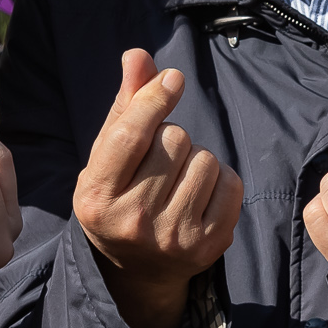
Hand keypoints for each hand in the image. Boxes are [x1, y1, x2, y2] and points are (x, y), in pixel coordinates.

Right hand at [73, 50, 243, 327]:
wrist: (137, 272)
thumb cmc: (120, 197)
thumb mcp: (107, 158)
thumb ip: (124, 106)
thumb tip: (139, 55)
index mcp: (96, 197)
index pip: (132, 134)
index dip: (155, 98)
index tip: (173, 79)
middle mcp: (132, 221)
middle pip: (175, 140)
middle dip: (171, 138)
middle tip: (159, 162)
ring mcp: (173, 237)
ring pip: (206, 159)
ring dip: (196, 158)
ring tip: (177, 179)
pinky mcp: (209, 245)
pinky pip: (231, 182)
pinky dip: (221, 179)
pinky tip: (200, 194)